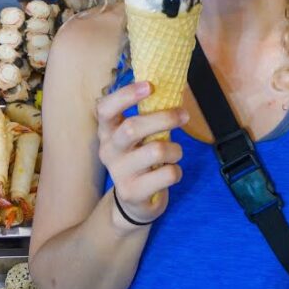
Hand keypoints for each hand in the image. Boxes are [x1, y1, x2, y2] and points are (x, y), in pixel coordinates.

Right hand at [95, 81, 186, 227]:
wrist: (133, 202)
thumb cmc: (140, 159)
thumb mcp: (136, 138)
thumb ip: (145, 117)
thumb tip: (169, 89)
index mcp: (106, 132)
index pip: (105, 108)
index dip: (126, 95)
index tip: (150, 86)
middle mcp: (108, 151)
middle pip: (133, 128)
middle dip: (164, 118)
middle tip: (183, 115)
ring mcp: (118, 173)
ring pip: (156, 151)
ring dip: (175, 149)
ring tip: (175, 153)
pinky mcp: (132, 192)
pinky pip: (168, 174)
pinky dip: (177, 171)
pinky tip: (170, 172)